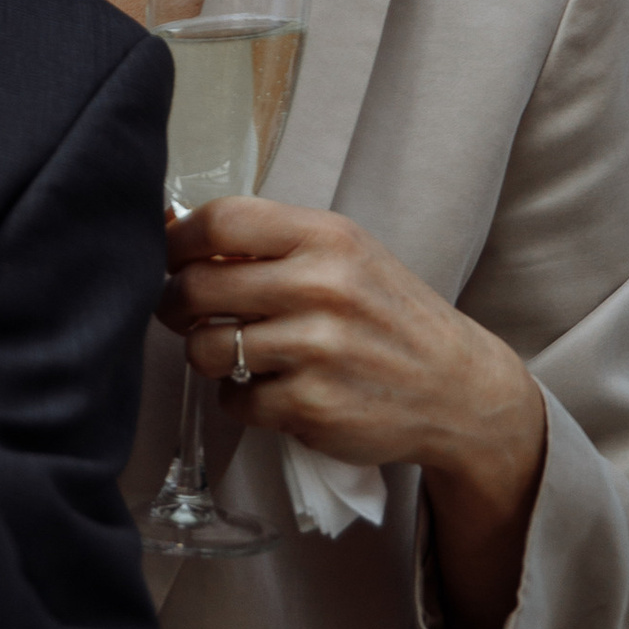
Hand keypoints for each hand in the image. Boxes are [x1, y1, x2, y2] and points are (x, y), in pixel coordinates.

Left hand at [164, 196, 545, 626]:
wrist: (457, 389)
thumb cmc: (388, 316)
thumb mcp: (346, 257)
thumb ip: (272, 244)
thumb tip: (173, 230)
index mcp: (327, 237)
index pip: (221, 221)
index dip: (178, 240)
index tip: (171, 256)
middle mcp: (322, 288)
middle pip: (196, 288)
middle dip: (175, 304)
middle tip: (185, 313)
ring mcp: (317, 350)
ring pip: (205, 350)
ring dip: (209, 355)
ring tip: (239, 355)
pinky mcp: (311, 407)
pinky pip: (234, 402)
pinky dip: (242, 400)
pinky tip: (274, 390)